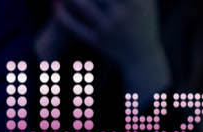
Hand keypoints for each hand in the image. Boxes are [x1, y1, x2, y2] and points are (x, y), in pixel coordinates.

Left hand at [52, 0, 171, 94]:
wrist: (142, 55)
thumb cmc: (145, 21)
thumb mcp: (147, 1)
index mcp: (137, 2)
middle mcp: (123, 15)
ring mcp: (108, 29)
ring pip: (84, 7)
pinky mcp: (96, 41)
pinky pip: (75, 26)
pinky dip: (63, 14)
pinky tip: (56, 5)